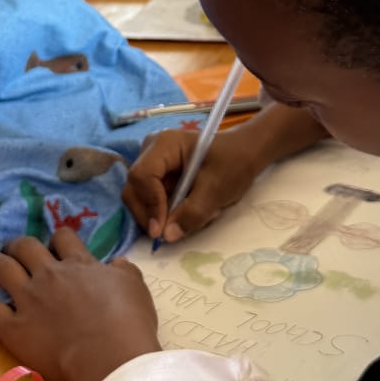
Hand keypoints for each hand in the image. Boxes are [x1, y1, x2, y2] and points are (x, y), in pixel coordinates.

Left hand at [0, 230, 160, 380]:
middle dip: (17, 244)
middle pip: (26, 247)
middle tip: (12, 248)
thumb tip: (115, 262)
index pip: (63, 238)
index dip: (57, 238)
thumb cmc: (129, 324)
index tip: (54, 245)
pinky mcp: (14, 327)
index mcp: (79, 265)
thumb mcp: (136, 287)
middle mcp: (49, 275)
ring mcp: (28, 300)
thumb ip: (123, 271)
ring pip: (2, 269)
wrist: (110, 358)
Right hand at [122, 126, 261, 243]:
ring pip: (140, 199)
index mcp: (164, 144)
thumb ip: (192, 213)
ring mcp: (153, 165)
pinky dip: (168, 214)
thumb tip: (167, 236)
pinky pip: (152, 202)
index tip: (162, 230)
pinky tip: (191, 211)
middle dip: (150, 215)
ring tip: (193, 216)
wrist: (245, 153)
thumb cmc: (234, 162)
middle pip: (134, 189)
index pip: (142, 176)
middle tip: (172, 233)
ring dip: (162, 216)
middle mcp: (151, 152)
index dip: (149, 204)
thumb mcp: (217, 189)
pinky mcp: (158, 179)